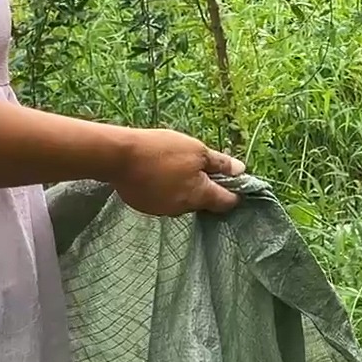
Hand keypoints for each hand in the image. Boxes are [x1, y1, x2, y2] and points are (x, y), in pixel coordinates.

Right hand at [112, 128, 246, 215]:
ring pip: (183, 201)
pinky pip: (164, 200)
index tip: (231, 179)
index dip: (234, 191)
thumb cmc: (162, 150)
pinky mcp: (147, 208)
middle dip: (206, 186)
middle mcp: (184, 209)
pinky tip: (157, 174)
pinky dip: (166, 190)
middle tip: (197, 164)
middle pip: (204, 201)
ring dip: (184, 188)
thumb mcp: (196, 150)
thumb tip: (241, 171)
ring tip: (173, 166)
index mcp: (200, 195)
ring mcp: (163, 211)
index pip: (226, 202)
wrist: (120, 158)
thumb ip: (220, 163)